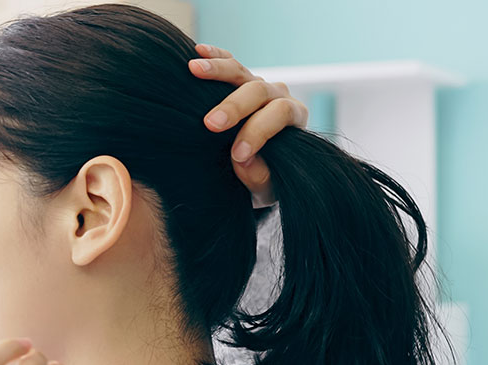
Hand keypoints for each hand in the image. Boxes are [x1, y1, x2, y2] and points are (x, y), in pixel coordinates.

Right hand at [188, 43, 308, 206]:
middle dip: (235, 106)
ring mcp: (258, 86)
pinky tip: (197, 53)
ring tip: (193, 70)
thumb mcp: (266, 189)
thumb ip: (260, 178)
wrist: (259, 170)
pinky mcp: (239, 82)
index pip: (278, 115)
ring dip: (217, 71)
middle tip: (210, 124)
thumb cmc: (264, 179)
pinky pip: (229, 64)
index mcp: (293, 118)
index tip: (236, 155)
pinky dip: (214, 56)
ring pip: (241, 72)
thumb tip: (244, 161)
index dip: (257, 133)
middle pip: (259, 91)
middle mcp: (277, 96)